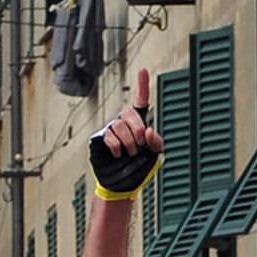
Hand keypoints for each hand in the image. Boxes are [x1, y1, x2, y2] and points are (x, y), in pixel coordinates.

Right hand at [89, 68, 163, 195]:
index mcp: (138, 125)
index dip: (142, 86)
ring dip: (129, 141)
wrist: (123, 185)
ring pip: (120, 125)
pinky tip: (118, 154)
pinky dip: (117, 146)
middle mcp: (124, 124)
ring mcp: (111, 130)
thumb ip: (156, 142)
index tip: (143, 70)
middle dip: (138, 127)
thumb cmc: (138, 169)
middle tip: (141, 142)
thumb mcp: (154, 157)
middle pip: (129, 112)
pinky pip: (109, 136)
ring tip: (131, 153)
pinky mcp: (100, 139)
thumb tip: (149, 129)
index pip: (140, 102)